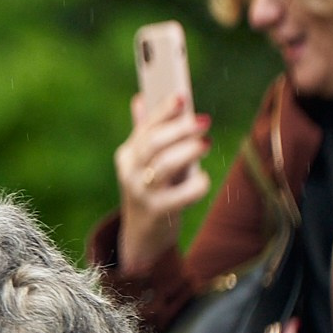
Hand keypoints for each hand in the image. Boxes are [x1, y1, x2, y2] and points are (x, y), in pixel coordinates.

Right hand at [114, 89, 211, 271]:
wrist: (142, 237)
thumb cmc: (150, 191)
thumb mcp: (144, 163)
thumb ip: (144, 133)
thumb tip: (140, 98)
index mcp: (127, 155)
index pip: (145, 127)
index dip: (163, 111)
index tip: (182, 96)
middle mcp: (129, 172)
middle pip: (153, 144)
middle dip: (179, 129)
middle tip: (204, 121)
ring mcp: (141, 193)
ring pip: (164, 165)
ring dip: (187, 152)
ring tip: (206, 144)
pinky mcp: (157, 212)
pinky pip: (181, 194)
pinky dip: (196, 184)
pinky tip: (202, 179)